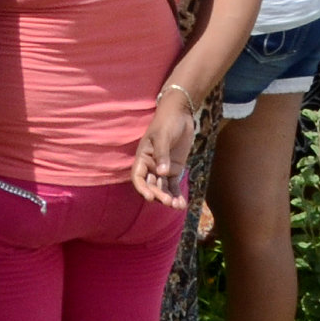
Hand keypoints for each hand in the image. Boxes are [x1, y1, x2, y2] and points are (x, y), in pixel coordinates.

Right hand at [133, 90, 196, 206]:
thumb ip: (162, 154)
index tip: (150, 197)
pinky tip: (182, 203)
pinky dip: (177, 194)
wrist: (181, 114)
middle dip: (159, 195)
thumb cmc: (167, 122)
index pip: (138, 176)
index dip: (142, 188)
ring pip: (163, 188)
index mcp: (143, 157)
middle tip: (168, 202)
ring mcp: (163, 168)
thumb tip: (161, 173)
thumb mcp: (163, 136)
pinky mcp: (175, 169)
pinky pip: (174, 185)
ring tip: (177, 206)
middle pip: (151, 185)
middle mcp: (151, 165)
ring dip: (168, 198)